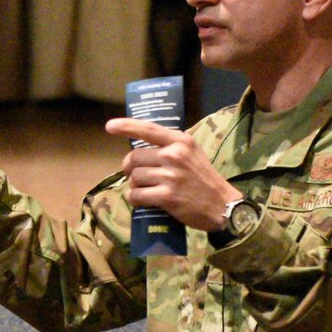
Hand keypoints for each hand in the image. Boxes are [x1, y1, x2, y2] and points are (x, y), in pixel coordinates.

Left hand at [106, 117, 240, 230]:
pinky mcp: (167, 196)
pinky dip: (135, 199)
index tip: (110, 126)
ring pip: (134, 177)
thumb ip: (170, 148)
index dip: (127, 127)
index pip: (149, 129)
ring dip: (135, 185)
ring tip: (147, 189)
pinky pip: (137, 195)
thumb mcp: (192, 154)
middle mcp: (174, 155)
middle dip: (130, 169)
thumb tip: (141, 151)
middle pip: (134, 158)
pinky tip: (143, 200)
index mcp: (180, 141)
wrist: (222, 205)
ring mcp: (170, 176)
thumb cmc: (204, 179)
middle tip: (136, 176)